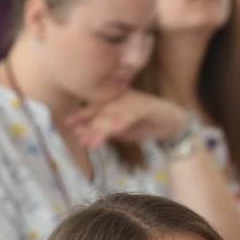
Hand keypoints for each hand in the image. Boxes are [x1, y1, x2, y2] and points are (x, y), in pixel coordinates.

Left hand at [65, 90, 187, 147]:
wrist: (170, 122)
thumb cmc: (143, 124)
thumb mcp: (120, 129)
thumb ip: (103, 131)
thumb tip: (83, 136)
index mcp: (112, 100)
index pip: (93, 108)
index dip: (81, 115)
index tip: (69, 123)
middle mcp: (120, 97)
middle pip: (101, 111)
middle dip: (90, 125)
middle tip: (80, 137)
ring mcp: (133, 100)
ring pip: (114, 115)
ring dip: (102, 129)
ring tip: (93, 142)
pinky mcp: (145, 107)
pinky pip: (131, 115)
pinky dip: (122, 123)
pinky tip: (115, 131)